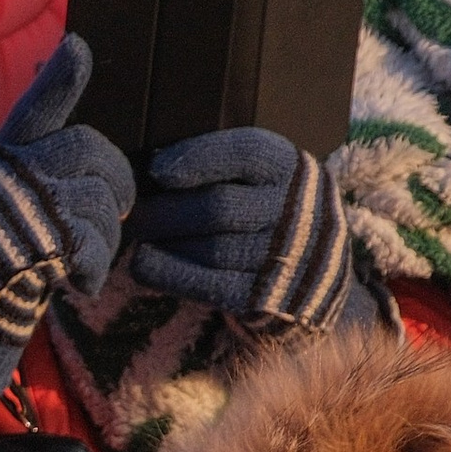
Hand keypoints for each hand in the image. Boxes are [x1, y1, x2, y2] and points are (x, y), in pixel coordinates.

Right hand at [0, 36, 135, 425]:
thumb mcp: (1, 199)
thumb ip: (34, 161)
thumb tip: (66, 114)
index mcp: (3, 159)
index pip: (35, 108)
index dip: (59, 78)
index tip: (77, 49)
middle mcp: (14, 176)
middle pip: (94, 153)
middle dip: (116, 184)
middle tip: (114, 211)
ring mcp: (29, 210)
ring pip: (104, 203)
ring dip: (105, 237)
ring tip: (79, 258)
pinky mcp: (45, 247)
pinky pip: (96, 244)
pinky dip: (94, 270)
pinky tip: (76, 282)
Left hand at [130, 127, 352, 333]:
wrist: (317, 280)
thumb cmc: (268, 215)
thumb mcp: (264, 179)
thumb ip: (226, 169)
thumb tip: (152, 168)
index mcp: (293, 170)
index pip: (247, 153)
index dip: (198, 158)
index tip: (156, 170)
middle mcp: (297, 211)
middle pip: (219, 207)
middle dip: (165, 210)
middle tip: (133, 213)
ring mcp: (285, 258)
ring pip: (210, 249)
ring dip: (164, 242)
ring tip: (138, 234)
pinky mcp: (266, 298)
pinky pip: (208, 286)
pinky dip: (168, 273)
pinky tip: (143, 263)